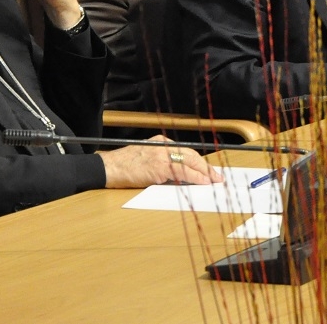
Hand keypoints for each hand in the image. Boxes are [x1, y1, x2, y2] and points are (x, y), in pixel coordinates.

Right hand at [99, 137, 222, 187]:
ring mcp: (162, 155)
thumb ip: (162, 162)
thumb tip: (181, 176)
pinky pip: (183, 172)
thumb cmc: (125, 166)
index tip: (209, 171)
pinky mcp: (159, 167)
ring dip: (204, 173)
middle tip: (217, 177)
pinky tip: (202, 183)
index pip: (186, 151)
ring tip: (213, 181)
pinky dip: (195, 177)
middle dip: (206, 167)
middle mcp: (163, 146)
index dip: (199, 162)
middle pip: (191, 155)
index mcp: (161, 143)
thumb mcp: (146, 158)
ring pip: (189, 162)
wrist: (109, 167)